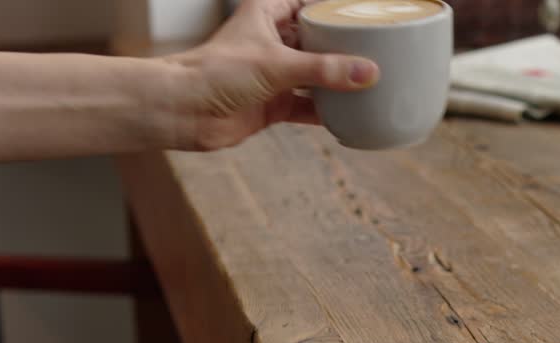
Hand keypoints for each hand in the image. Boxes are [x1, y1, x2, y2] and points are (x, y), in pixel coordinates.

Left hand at [166, 0, 379, 150]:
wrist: (182, 111)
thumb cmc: (216, 73)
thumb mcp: (277, 64)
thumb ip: (325, 70)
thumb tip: (369, 73)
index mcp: (266, 14)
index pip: (306, 3)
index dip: (332, 8)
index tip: (363, 15)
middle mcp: (271, 42)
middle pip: (317, 40)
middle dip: (344, 48)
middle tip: (377, 51)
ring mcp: (274, 75)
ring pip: (316, 74)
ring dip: (339, 82)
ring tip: (373, 83)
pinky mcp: (274, 104)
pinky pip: (310, 106)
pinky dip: (329, 111)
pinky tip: (353, 114)